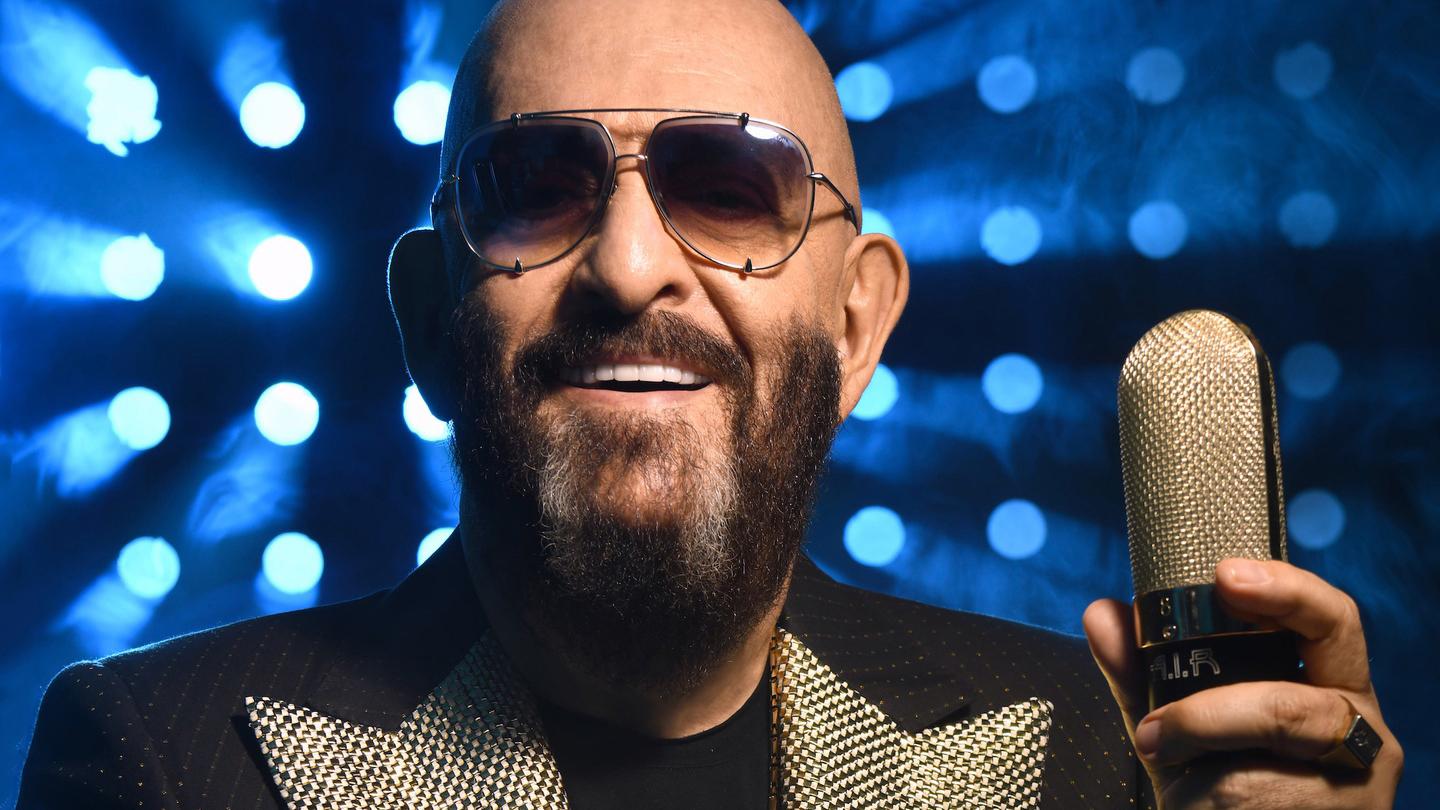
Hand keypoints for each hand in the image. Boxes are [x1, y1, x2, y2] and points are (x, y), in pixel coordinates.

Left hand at [1083, 559, 1403, 807]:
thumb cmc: (1222, 792)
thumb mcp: (1180, 730)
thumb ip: (1143, 674)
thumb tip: (1102, 611)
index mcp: (1333, 691)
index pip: (1332, 622)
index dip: (1286, 591)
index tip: (1225, 575)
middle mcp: (1361, 736)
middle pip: (1290, 706)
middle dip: (1209, 715)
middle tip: (1153, 729)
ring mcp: (1355, 790)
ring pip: (1259, 768)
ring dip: (1197, 770)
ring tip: (1173, 774)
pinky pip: (1247, 800)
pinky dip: (1202, 804)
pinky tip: (1200, 809)